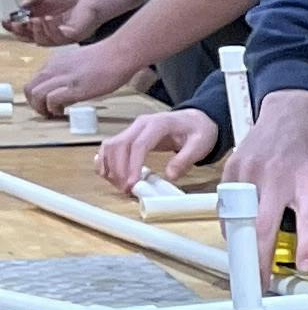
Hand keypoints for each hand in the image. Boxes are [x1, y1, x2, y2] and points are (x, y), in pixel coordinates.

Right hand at [12, 0, 94, 47]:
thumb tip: (22, 5)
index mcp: (34, 22)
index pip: (19, 29)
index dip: (11, 27)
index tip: (6, 22)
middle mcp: (44, 31)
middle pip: (28, 38)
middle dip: (20, 31)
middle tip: (18, 24)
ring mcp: (57, 36)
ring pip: (41, 41)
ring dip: (36, 31)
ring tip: (36, 19)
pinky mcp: (70, 37)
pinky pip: (57, 38)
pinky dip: (51, 29)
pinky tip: (49, 19)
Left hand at [27, 39, 130, 110]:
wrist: (120, 53)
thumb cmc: (108, 58)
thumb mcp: (80, 63)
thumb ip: (69, 74)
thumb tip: (67, 91)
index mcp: (55, 62)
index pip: (35, 80)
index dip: (38, 95)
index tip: (47, 102)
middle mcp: (53, 68)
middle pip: (29, 88)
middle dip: (34, 103)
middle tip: (46, 111)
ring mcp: (62, 77)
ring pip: (36, 94)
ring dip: (41, 108)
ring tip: (53, 113)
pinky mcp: (73, 88)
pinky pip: (51, 99)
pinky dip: (53, 108)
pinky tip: (63, 111)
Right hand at [99, 108, 219, 191]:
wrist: (195, 120)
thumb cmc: (198, 131)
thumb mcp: (200, 144)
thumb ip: (185, 159)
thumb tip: (170, 175)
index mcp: (158, 124)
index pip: (138, 145)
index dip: (132, 165)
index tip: (132, 183)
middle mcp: (141, 124)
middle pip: (120, 145)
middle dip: (119, 170)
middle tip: (126, 189)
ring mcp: (133, 129)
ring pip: (111, 146)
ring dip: (110, 167)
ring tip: (121, 185)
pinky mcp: (129, 136)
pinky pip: (111, 147)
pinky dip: (106, 161)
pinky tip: (109, 175)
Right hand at [231, 88, 307, 269]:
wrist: (292, 114)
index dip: (305, 247)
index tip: (303, 268)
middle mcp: (278, 177)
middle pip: (263, 226)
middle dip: (260, 260)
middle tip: (260, 283)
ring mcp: (250, 173)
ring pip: (239, 220)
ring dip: (242, 246)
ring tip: (249, 264)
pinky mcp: (232, 170)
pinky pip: (227, 207)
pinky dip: (232, 225)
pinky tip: (241, 235)